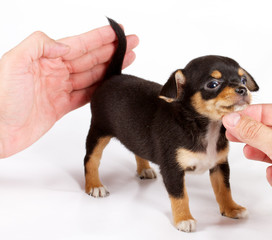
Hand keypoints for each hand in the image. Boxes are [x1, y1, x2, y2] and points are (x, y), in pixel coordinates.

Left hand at [0, 25, 138, 157]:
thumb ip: (39, 45)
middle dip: (113, 50)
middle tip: (131, 43)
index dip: (101, 37)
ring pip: (91, 75)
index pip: (80, 44)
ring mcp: (59, 89)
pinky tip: (110, 83)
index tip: (118, 31)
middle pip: (90, 58)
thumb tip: (66, 46)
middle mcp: (55, 71)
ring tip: (128, 60)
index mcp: (46, 58)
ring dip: (110, 67)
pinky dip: (100, 88)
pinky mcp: (60, 107)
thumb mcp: (14, 62)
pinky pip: (85, 95)